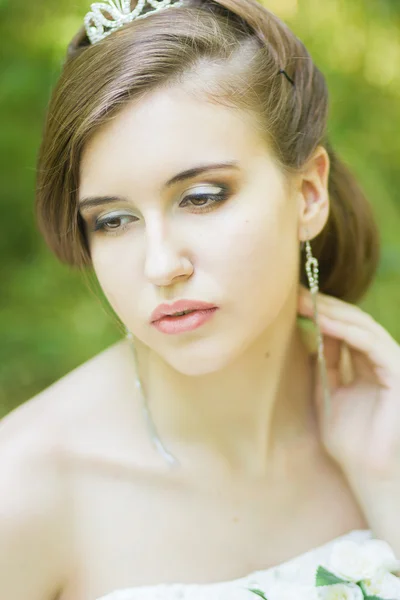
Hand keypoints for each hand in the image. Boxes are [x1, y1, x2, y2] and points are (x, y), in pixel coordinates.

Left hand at [297, 284, 399, 478]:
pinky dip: (346, 329)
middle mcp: (382, 361)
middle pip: (354, 323)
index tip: (294, 301)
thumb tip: (312, 338)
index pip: (345, 331)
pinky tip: (322, 321)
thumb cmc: (349, 443)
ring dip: (332, 312)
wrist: (368, 474)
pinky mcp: (399, 372)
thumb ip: (325, 368)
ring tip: (304, 302)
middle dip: (324, 306)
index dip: (321, 314)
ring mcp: (393, 365)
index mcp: (368, 366)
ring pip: (363, 327)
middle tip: (295, 293)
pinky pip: (371, 343)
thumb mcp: (328, 396)